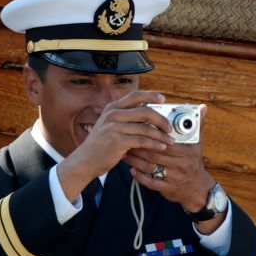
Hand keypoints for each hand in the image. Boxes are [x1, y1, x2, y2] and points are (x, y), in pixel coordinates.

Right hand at [57, 90, 174, 200]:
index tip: (163, 99)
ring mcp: (114, 127)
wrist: (85, 160)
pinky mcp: (118, 140)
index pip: (135, 95)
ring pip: (146, 128)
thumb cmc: (100, 145)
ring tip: (169, 140)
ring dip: (161, 135)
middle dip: (161, 120)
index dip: (151, 95)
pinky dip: (154, 144)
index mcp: (112, 108)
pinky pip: (142, 141)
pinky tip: (161, 147)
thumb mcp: (109, 125)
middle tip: (169, 128)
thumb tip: (148, 115)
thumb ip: (125, 118)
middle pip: (145, 111)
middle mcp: (113, 114)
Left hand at [124, 105, 223, 231]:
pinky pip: (151, 183)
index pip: (164, 142)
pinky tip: (132, 169)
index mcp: (188, 151)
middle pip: (155, 154)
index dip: (150, 136)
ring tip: (125, 153)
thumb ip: (197, 125)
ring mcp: (174, 178)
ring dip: (136, 161)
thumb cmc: (193, 161)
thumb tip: (203, 107)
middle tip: (127, 140)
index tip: (137, 130)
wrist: (197, 188)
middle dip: (139, 147)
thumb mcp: (197, 144)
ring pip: (150, 168)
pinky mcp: (167, 189)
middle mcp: (182, 165)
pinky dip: (140, 177)